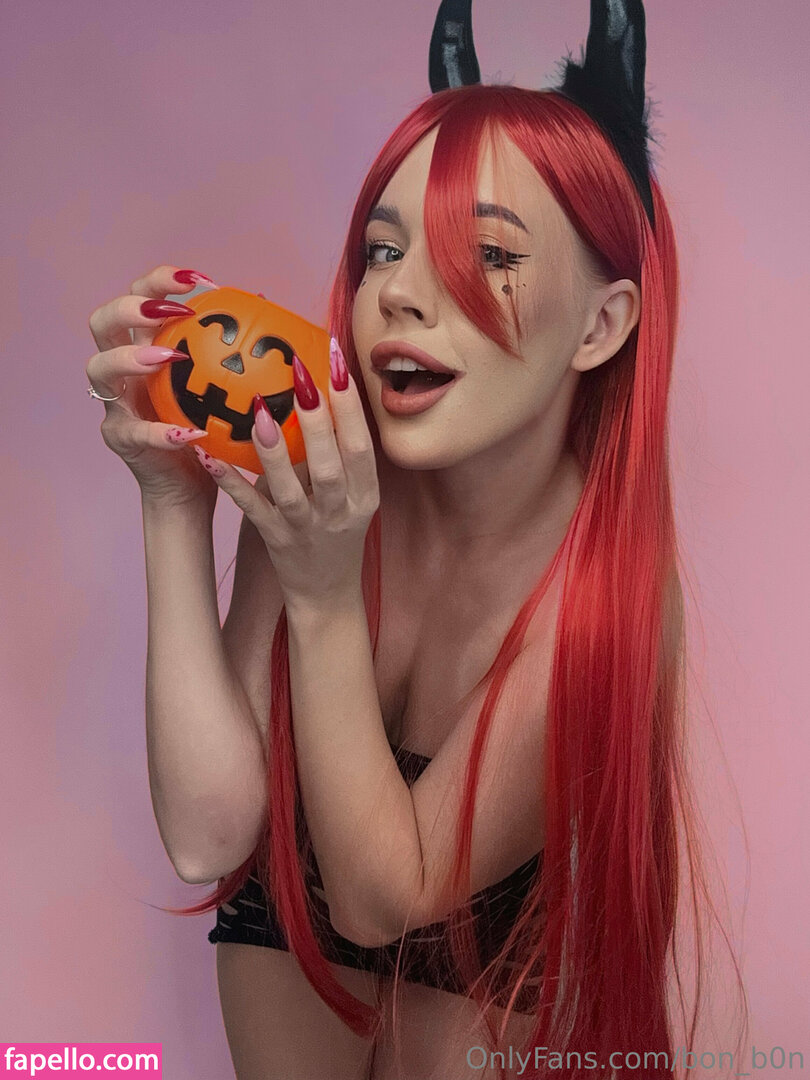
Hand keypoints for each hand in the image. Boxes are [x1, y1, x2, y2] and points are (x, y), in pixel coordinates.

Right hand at [87, 264, 220, 508]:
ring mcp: (116, 404)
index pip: (139, 297)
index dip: (160, 281)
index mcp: (147, 346)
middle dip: (130, 307)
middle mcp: (124, 370)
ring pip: (99, 369)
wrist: (194, 485)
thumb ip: (238, 348)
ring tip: (166, 357)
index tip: (200, 281)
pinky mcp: (121, 439)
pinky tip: (191, 434)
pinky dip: (161, 431)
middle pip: (103, 323)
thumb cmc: (214, 430)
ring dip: (131, 358)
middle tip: (169, 311)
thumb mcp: (230, 386)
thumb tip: (268, 304)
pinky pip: (133, 431)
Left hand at [194, 341, 379, 611]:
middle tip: (301, 376)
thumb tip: (319, 390)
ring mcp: (306, 529)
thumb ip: (340, 454)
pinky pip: (252, 511)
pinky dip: (232, 484)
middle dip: (319, 421)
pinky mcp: (276, 542)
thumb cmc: (337, 533)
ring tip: (258, 413)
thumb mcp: (353, 497)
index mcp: (364, 496)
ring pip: (291, 490)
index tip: (338, 362)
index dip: (353, 406)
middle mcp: (340, 512)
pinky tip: (210, 456)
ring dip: (275, 453)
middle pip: (332, 466)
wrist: (328, 596)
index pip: (363, 447)